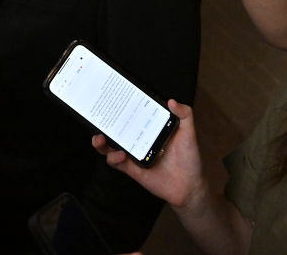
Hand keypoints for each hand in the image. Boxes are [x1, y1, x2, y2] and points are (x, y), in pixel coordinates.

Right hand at [92, 100, 207, 210]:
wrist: (189, 186)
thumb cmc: (189, 158)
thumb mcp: (188, 133)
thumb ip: (185, 115)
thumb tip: (172, 101)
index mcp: (148, 128)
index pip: (131, 115)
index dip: (120, 108)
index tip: (111, 99)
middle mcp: (138, 139)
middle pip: (115, 129)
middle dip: (102, 124)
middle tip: (97, 119)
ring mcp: (133, 154)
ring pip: (110, 147)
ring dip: (100, 143)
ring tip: (99, 139)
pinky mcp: (131, 169)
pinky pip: (117, 163)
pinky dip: (114, 158)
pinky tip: (120, 154)